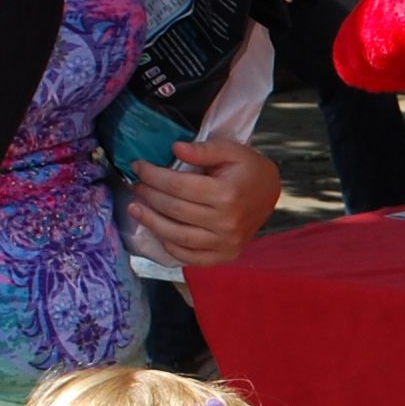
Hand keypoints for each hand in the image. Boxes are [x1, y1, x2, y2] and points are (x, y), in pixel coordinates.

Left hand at [127, 136, 280, 267]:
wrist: (270, 193)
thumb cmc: (247, 169)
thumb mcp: (231, 150)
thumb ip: (203, 149)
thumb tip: (175, 148)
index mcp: (227, 194)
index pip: (177, 186)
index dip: (153, 175)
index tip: (138, 166)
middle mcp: (226, 222)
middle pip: (174, 210)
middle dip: (148, 195)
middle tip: (135, 185)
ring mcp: (226, 243)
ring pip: (177, 236)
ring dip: (151, 222)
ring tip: (135, 209)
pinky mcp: (225, 255)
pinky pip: (190, 257)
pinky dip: (170, 247)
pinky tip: (158, 231)